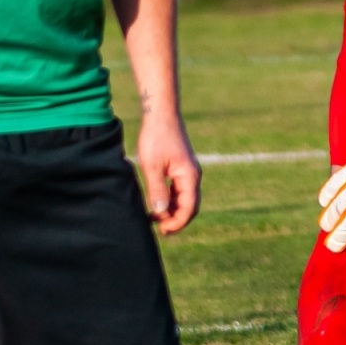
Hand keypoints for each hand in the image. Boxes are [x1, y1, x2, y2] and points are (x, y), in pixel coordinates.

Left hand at [135, 114, 199, 234]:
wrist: (161, 114)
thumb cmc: (156, 137)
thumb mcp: (152, 166)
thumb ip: (157, 190)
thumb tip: (160, 213)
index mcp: (189, 176)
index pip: (189, 208)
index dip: (177, 222)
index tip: (161, 230)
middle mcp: (193, 176)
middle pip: (190, 206)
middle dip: (176, 220)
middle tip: (158, 229)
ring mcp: (188, 172)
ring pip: (185, 199)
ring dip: (172, 211)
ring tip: (154, 218)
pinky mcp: (181, 168)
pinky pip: (180, 190)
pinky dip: (171, 200)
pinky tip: (157, 203)